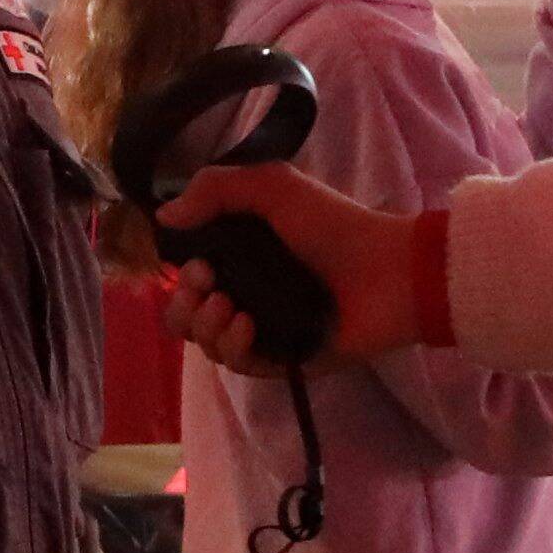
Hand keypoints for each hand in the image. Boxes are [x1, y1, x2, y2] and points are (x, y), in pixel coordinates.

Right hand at [145, 162, 437, 371]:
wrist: (388, 272)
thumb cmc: (334, 225)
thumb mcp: (273, 186)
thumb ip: (216, 188)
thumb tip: (165, 216)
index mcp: (240, 259)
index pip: (188, 280)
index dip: (179, 277)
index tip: (195, 265)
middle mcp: (246, 297)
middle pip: (186, 318)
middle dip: (183, 305)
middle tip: (207, 286)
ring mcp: (264, 333)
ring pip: (207, 345)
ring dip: (206, 327)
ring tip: (230, 307)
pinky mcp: (284, 361)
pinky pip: (239, 366)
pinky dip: (234, 346)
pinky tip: (248, 325)